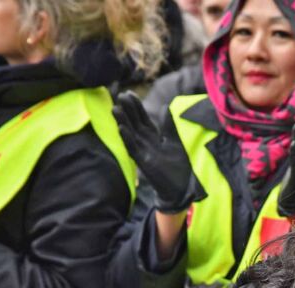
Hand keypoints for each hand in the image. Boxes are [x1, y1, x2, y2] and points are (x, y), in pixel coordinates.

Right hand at [113, 92, 205, 212]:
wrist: (180, 187)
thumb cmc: (177, 166)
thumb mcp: (174, 141)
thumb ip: (169, 126)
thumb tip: (165, 106)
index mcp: (153, 137)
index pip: (143, 119)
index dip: (137, 107)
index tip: (130, 93)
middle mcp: (146, 143)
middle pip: (135, 124)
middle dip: (128, 111)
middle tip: (120, 95)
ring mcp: (143, 152)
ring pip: (131, 135)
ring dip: (123, 122)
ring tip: (115, 109)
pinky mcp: (143, 162)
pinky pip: (133, 149)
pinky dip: (127, 139)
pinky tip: (121, 128)